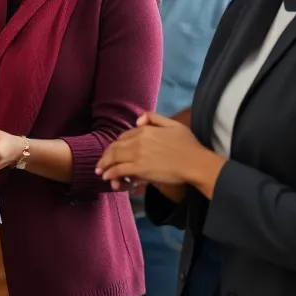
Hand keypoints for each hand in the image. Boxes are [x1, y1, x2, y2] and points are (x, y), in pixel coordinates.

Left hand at [97, 111, 213, 188]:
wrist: (195, 163)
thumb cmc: (188, 145)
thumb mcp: (173, 124)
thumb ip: (154, 118)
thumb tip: (138, 120)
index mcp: (145, 130)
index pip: (124, 136)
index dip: (117, 144)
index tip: (114, 151)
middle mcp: (138, 141)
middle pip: (115, 147)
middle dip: (106, 155)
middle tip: (101, 163)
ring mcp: (138, 155)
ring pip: (114, 158)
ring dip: (105, 165)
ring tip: (100, 171)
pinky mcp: (140, 169)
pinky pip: (120, 170)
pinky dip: (111, 173)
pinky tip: (108, 178)